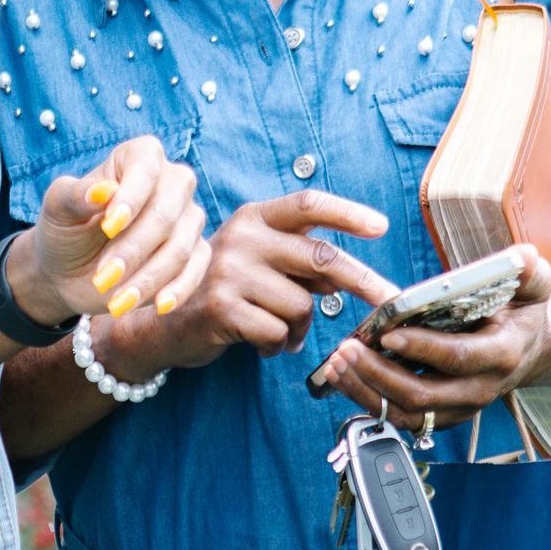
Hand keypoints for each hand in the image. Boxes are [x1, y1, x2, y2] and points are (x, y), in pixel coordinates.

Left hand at [9, 134, 210, 328]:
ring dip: (147, 278)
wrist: (68, 272)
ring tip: (115, 301)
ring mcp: (187, 220)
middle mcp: (171, 183)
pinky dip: (177, 291)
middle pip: (166, 212)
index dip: (132, 196)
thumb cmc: (64, 230)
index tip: (108, 226)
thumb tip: (103, 190)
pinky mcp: (194, 254)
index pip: (146, 165)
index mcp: (137, 159)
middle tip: (102, 277)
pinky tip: (157, 306)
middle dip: (134, 248)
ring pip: (180, 247)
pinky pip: (196, 271)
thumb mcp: (57, 210)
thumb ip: (75, 195)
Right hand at [95, 190, 394, 382]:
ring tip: (279, 332)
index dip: (348, 213)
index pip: (307, 204)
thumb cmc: (225, 292)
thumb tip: (345, 279)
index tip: (381, 226)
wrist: (162, 324)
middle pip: (319, 257)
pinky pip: (278, 332)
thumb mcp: (260, 266)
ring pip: (302, 305)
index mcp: (254, 218)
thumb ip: (299, 266)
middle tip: (388, 299)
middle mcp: (241, 236)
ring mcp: (228, 270)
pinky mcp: (220, 306)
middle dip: (362, 281)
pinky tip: (259, 343)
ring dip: (300, 329)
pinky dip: (277, 345)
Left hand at [313, 243, 550, 426]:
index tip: (388, 335)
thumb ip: (529, 272)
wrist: (528, 350)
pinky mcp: (440, 416)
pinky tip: (344, 376)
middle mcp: (479, 390)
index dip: (421, 349)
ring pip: (406, 413)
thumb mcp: (532, 288)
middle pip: (423, 395)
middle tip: (348, 348)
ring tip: (338, 363)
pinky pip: (400, 417)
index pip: (457, 358)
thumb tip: (524, 257)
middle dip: (379, 374)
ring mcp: (458, 408)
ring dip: (366, 391)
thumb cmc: (521, 314)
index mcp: (501, 356)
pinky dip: (368, 400)